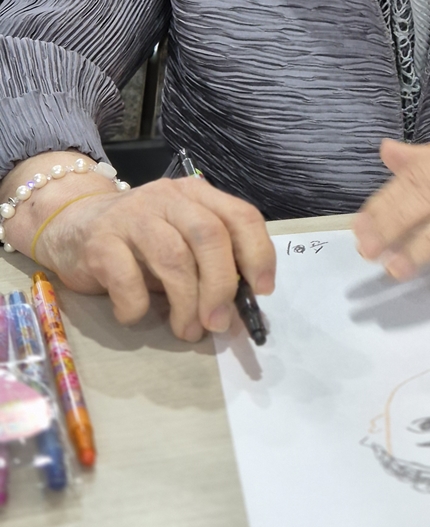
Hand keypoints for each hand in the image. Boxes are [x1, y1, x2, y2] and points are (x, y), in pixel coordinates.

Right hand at [38, 177, 275, 341]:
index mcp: (198, 195)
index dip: (258, 254)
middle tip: (219, 323)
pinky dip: (136, 306)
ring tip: (187, 331)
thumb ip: (210, 264)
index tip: (261, 292)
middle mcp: (168, 197)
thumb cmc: (139, 242)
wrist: (71, 225)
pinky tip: (135, 315)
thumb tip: (238, 310)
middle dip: (221, 285)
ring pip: (174, 258)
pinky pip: (127, 279)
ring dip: (186, 303)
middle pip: (210, 235)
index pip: (241, 215)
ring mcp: (132, 215)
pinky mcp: (100, 241)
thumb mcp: (181, 242)